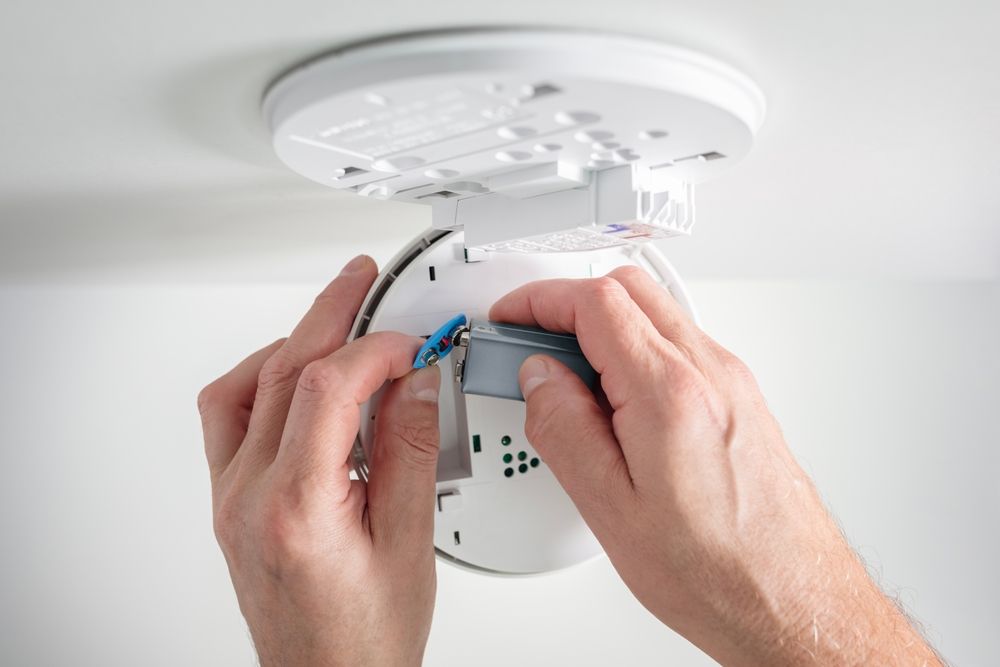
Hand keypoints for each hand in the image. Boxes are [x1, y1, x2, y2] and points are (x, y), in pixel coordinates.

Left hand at [198, 256, 441, 666]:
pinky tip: (296, 377)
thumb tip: (417, 381)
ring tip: (335, 324)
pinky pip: (228, 418)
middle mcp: (247, 497)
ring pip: (243, 388)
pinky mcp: (229, 503)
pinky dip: (262, 381)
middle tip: (363, 283)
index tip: (412, 343)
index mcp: (296, 507)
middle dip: (328, 316)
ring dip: (290, 344)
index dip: (374, 348)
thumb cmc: (366, 637)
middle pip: (281, 371)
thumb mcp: (410, 543)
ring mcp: (229, 498)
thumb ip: (413, 452)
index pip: (325, 387)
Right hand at [491, 267, 940, 665]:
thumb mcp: (611, 509)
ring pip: (657, 314)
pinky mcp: (742, 400)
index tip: (511, 319)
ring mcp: (732, 383)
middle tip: (530, 341)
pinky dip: (636, 351)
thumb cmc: (718, 571)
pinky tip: (615, 402)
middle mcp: (711, 373)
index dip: (539, 300)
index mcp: (671, 393)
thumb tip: (539, 379)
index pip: (596, 302)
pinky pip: (680, 347)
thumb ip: (564, 429)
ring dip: (604, 326)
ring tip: (566, 381)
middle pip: (629, 290)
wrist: (793, 603)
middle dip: (568, 302)